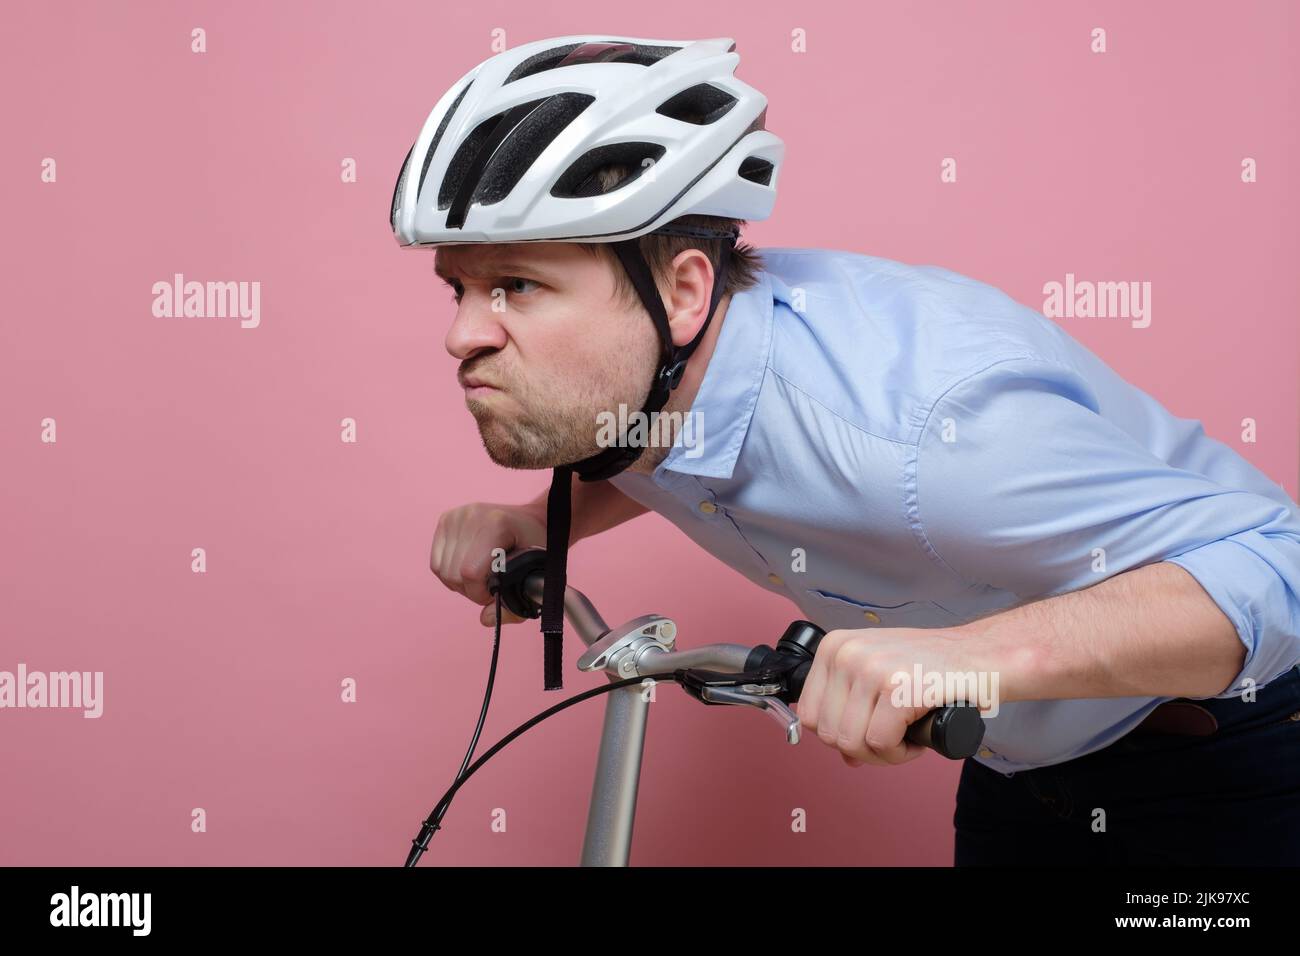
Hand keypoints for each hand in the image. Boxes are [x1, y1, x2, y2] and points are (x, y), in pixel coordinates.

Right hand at [430, 501, 547, 625]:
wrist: (532, 519)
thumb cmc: (536, 547)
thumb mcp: (535, 576)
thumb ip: (513, 605)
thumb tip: (486, 619)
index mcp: (496, 524)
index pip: (470, 572)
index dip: (480, 593)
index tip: (495, 593)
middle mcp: (472, 515)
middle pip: (453, 573)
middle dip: (471, 590)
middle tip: (490, 585)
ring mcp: (456, 515)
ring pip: (442, 570)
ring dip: (460, 583)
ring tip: (481, 576)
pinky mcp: (446, 519)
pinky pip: (436, 561)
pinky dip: (450, 572)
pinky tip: (468, 567)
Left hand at [794, 626, 977, 767]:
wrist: (982, 656)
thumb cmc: (933, 668)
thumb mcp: (880, 675)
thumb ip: (854, 708)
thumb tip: (843, 755)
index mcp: (834, 647)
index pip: (809, 714)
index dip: (840, 734)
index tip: (870, 730)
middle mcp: (846, 653)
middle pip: (828, 734)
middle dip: (862, 749)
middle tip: (895, 737)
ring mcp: (870, 669)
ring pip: (851, 743)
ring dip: (883, 754)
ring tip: (907, 736)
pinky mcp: (898, 689)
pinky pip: (880, 744)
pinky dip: (900, 754)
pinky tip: (918, 738)